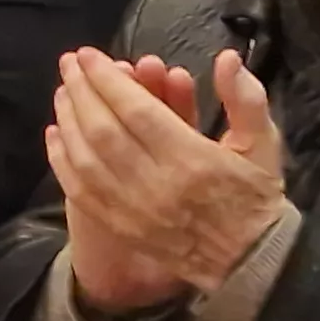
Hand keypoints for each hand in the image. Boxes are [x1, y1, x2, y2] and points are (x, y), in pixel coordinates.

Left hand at [47, 49, 288, 314]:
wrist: (253, 265)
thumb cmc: (256, 198)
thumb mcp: (263, 145)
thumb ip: (245, 98)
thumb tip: (226, 57)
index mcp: (192, 160)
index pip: (136, 110)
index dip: (107, 79)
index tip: (89, 55)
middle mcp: (157, 185)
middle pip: (103, 130)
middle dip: (81, 91)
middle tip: (68, 63)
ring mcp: (134, 210)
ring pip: (86, 158)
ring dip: (68, 120)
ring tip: (63, 92)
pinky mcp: (122, 228)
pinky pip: (81, 191)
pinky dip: (62, 160)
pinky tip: (56, 134)